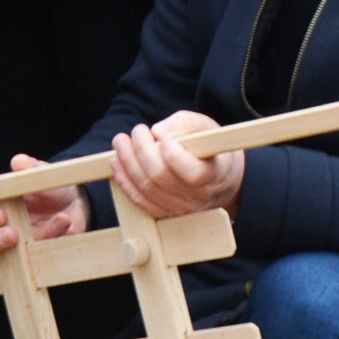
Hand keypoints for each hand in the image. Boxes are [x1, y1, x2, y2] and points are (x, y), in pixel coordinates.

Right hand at [0, 155, 91, 261]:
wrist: (77, 207)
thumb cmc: (50, 188)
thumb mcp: (44, 174)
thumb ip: (31, 168)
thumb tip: (18, 162)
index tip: (0, 215)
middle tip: (11, 233)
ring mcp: (10, 248)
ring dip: (4, 251)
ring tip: (23, 239)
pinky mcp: (28, 260)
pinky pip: (30, 259)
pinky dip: (45, 244)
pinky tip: (62, 222)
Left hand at [108, 111, 246, 222]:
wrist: (221, 179)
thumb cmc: (212, 149)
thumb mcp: (207, 128)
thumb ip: (184, 123)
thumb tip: (157, 132)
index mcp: (215, 175)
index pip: (193, 173)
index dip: (174, 155)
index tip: (165, 139)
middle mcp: (199, 198)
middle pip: (161, 178)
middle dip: (142, 150)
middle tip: (137, 130)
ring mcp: (181, 210)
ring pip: (147, 189)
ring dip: (128, 163)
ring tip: (121, 141)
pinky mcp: (166, 215)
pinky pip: (140, 201)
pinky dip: (125, 181)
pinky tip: (117, 162)